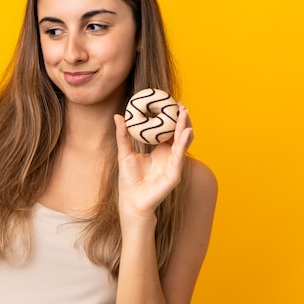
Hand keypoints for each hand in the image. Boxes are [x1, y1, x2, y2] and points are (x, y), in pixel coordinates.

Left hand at [113, 103, 193, 221]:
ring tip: (185, 113)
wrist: (131, 201)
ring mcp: (174, 164)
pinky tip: (186, 131)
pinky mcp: (175, 173)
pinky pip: (180, 155)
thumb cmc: (129, 179)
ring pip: (183, 142)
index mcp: (160, 150)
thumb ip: (123, 135)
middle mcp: (169, 156)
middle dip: (182, 119)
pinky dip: (184, 142)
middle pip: (179, 134)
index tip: (170, 102)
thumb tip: (118, 116)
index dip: (171, 117)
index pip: (169, 130)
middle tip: (180, 104)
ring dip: (185, 127)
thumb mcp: (125, 152)